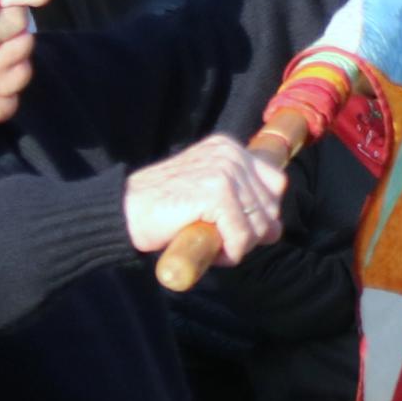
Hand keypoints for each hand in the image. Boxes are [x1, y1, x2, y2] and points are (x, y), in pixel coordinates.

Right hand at [124, 133, 282, 271]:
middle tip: (219, 237)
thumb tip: (277, 230)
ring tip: (210, 241)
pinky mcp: (216, 193)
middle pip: (270, 207)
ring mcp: (224, 171)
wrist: (124, 213)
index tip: (235, 224)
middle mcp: (230, 154)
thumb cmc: (165, 208)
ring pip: (259, 225)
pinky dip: (229, 253)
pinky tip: (208, 247)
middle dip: (251, 233)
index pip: (275, 183)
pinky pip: (241, 237)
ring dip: (238, 246)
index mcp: (229, 148)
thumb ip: (245, 203)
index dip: (262, 212)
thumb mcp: (209, 194)